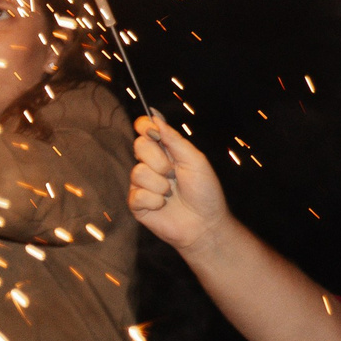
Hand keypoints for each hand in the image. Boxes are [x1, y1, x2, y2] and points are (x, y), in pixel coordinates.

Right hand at [129, 115, 227, 253]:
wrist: (205, 224)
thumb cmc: (204, 192)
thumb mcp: (195, 160)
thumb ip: (174, 139)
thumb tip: (155, 116)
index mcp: (165, 151)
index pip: (145, 129)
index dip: (144, 125)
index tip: (150, 130)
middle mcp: (151, 164)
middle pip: (139, 146)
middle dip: (159, 160)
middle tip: (173, 173)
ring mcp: (142, 183)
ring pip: (138, 172)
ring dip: (160, 185)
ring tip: (171, 193)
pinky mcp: (136, 203)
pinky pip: (137, 194)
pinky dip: (154, 201)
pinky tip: (163, 205)